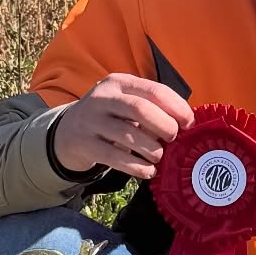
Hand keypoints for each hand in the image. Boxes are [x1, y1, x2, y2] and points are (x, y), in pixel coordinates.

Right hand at [52, 74, 194, 179]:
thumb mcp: (125, 103)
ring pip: (128, 135)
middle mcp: (103, 98)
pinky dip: (137, 167)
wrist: (66, 132)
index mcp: (119, 83)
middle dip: (164, 126)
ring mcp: (91, 120)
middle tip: (173, 139)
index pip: (155, 90)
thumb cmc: (109, 117)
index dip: (177, 107)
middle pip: (141, 109)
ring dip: (152, 150)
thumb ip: (151, 108)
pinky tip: (148, 171)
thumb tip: (186, 125)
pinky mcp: (84, 144)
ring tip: (159, 157)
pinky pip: (115, 157)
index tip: (189, 123)